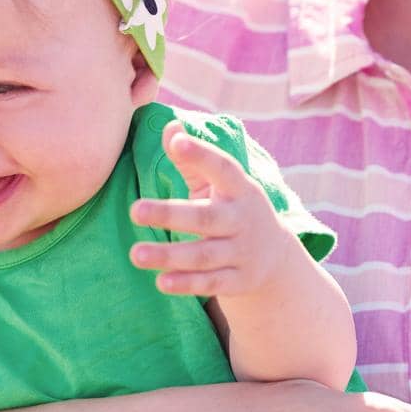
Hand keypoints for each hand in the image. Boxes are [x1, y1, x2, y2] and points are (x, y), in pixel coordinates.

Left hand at [128, 119, 292, 296]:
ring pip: (204, 255)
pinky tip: (160, 281)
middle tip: (135, 210)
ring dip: (169, 255)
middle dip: (171, 215)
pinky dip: (186, 283)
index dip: (202, 155)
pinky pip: (211, 284)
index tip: (177, 142)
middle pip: (206, 218)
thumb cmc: (233, 208)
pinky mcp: (239, 281)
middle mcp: (243, 220)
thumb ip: (193, 159)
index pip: (223, 168)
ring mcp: (243, 253)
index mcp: (240, 189)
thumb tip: (171, 127)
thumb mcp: (221, 184)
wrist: (275, 259)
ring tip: (135, 254)